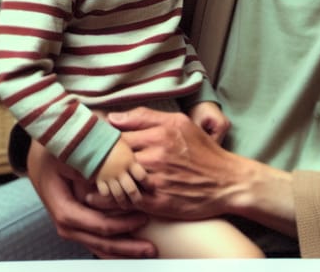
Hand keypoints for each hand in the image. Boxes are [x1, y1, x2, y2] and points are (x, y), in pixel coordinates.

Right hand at [26, 139, 155, 258]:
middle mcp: (68, 224)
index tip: (143, 218)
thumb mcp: (71, 158)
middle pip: (100, 242)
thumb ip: (90, 173)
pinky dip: (116, 245)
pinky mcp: (80, 225)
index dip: (122, 224)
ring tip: (148, 251)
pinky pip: (98, 240)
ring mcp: (73, 227)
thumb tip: (111, 184)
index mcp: (64, 209)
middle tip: (152, 249)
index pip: (97, 224)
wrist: (41, 158)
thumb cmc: (56, 154)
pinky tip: (133, 247)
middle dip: (127, 248)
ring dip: (124, 251)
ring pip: (100, 246)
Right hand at [95, 136, 147, 206]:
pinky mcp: (99, 179)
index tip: (152, 188)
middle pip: (131, 189)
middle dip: (137, 198)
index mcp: (129, 161)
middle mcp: (121, 172)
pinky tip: (110, 199)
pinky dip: (107, 197)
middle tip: (140, 203)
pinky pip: (105, 192)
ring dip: (123, 202)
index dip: (149, 184)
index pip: (142, 176)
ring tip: (125, 206)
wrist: (93, 140)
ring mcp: (110, 177)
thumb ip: (132, 154)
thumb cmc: (111, 139)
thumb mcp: (126, 144)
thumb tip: (142, 154)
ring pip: (118, 194)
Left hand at [103, 107, 241, 220]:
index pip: (118, 135)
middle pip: (115, 157)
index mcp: (160, 134)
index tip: (98, 144)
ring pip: (118, 180)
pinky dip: (114, 200)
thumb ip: (145, 117)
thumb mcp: (179, 122)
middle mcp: (156, 156)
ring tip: (95, 179)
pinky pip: (127, 201)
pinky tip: (106, 197)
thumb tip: (113, 117)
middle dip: (103, 160)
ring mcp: (157, 181)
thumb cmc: (202, 150)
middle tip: (93, 163)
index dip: (105, 140)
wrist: (227, 181)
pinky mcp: (158, 204)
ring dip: (106, 181)